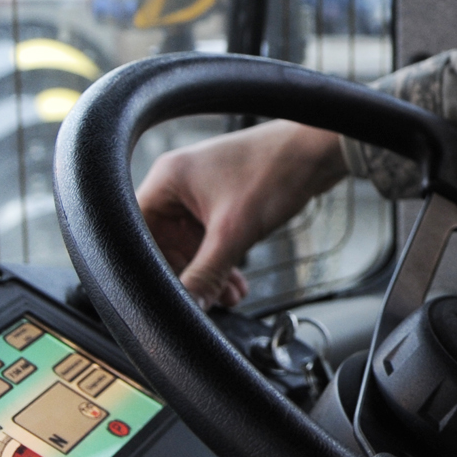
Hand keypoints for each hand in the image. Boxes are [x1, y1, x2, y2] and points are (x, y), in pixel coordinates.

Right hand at [136, 120, 347, 305]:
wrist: (321, 149)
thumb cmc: (276, 171)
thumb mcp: (234, 232)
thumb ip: (206, 273)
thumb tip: (185, 307)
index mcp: (167, 179)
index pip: (135, 231)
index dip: (145, 265)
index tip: (159, 293)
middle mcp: (179, 182)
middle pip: (162, 242)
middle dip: (184, 274)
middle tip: (201, 302)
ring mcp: (202, 191)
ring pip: (190, 244)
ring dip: (207, 272)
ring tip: (225, 300)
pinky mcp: (224, 200)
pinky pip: (211, 238)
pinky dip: (221, 260)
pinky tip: (235, 285)